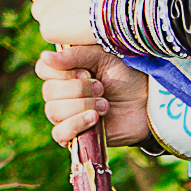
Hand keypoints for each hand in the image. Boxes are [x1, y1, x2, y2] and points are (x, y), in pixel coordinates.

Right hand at [35, 44, 150, 147]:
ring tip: (105, 104)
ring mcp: (67, 115)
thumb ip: (75, 55)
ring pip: (54, 111)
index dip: (62, 71)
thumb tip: (45, 57)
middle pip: (49, 92)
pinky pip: (59, 134)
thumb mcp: (103, 57)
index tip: (86, 71)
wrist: (148, 103)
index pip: (43, 69)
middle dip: (79, 89)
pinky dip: (75, 124)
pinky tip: (94, 119)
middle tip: (102, 88)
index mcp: (66, 71)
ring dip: (82, 105)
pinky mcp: (75, 136)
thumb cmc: (126, 76)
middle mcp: (62, 93)